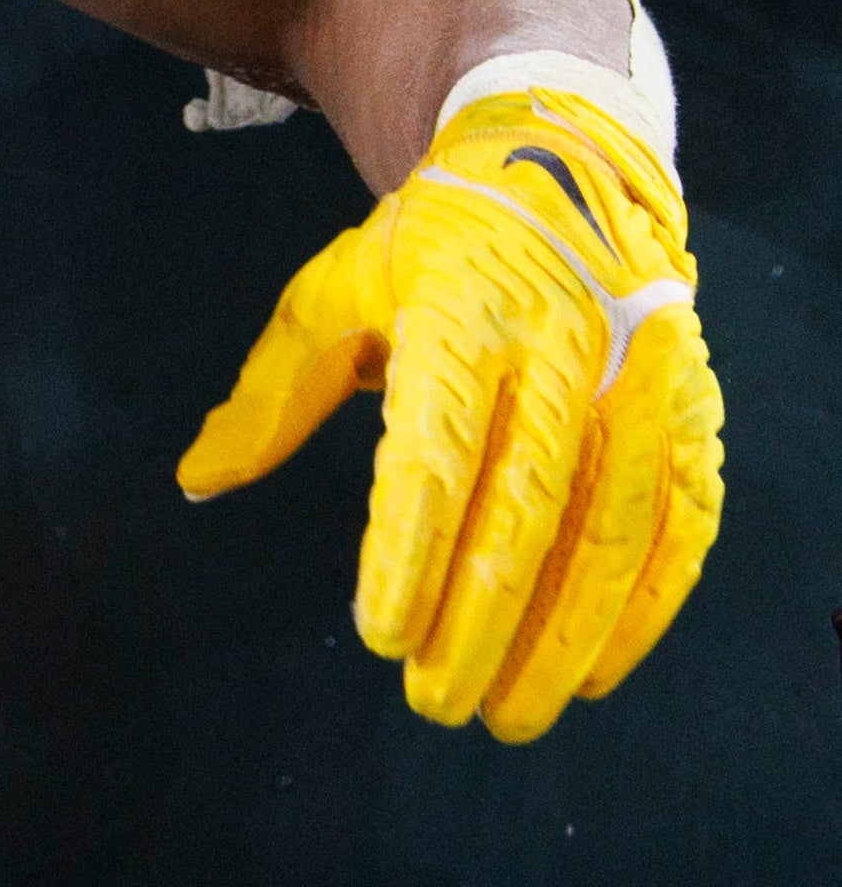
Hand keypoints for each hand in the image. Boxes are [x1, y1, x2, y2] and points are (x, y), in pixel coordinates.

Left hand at [179, 90, 723, 739]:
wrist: (562, 173)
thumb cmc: (429, 252)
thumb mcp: (335, 292)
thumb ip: (271, 395)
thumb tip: (195, 481)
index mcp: (465, 315)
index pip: (437, 454)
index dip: (410, 551)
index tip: (378, 634)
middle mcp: (569, 350)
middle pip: (529, 512)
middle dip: (482, 622)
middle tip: (434, 703)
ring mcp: (644, 384)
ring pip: (614, 536)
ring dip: (565, 639)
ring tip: (510, 712)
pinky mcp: (692, 412)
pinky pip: (681, 526)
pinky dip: (646, 608)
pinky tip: (598, 672)